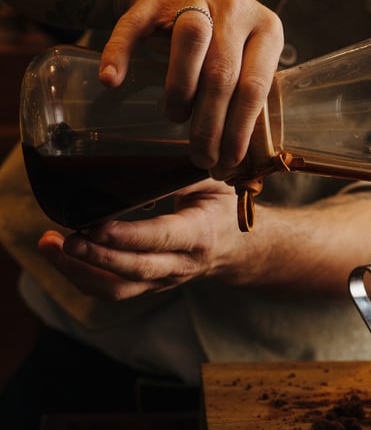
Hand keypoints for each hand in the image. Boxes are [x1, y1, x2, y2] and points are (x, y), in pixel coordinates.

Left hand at [37, 179, 243, 300]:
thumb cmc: (221, 208)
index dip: (127, 236)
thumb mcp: (212, 183)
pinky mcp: (148, 286)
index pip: (162, 238)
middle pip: (135, 269)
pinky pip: (112, 290)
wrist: (237, 248)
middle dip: (95, 257)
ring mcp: (163, 279)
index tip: (96, 226)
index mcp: (199, 234)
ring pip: (118, 288)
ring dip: (79, 272)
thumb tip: (141, 164)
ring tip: (48, 246)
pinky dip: (82, 276)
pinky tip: (61, 257)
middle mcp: (181, 263)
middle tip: (64, 240)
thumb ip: (180, 174)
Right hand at [98, 0, 283, 176]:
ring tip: (175, 117)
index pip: (255, 86)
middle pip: (222, 72)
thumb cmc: (229, 36)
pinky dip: (119, 51)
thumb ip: (243, 93)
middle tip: (200, 155)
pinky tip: (112, 80)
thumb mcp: (248, 57)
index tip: (229, 158)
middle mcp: (236, 9)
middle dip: (209, 124)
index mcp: (266, 30)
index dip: (240, 128)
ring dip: (181, 88)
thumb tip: (231, 155)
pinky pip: (135, 23)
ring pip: (191, 40)